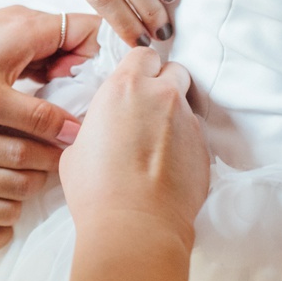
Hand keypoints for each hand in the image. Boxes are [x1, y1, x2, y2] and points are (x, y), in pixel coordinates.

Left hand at [0, 6, 101, 145]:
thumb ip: (39, 118)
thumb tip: (77, 132)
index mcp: (32, 27)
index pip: (94, 28)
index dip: (109, 56)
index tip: (111, 89)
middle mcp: (25, 21)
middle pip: (78, 40)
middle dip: (89, 74)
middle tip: (90, 109)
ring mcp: (11, 31)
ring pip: (57, 50)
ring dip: (65, 78)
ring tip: (66, 112)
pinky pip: (36, 56)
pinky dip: (45, 77)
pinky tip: (38, 105)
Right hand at [0, 101, 59, 253]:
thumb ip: (2, 117)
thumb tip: (56, 128)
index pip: (20, 151)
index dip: (49, 152)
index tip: (63, 148)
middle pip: (20, 184)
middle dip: (41, 175)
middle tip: (46, 166)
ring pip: (10, 212)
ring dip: (23, 199)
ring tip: (18, 183)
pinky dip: (2, 231)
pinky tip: (2, 212)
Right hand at [59, 48, 208, 248]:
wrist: (135, 226)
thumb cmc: (97, 190)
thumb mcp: (77, 148)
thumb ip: (95, 126)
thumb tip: (101, 131)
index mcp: (124, 87)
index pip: (143, 54)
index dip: (139, 68)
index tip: (134, 83)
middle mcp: (160, 95)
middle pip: (173, 71)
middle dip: (163, 85)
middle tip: (147, 110)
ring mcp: (186, 120)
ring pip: (186, 103)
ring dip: (174, 115)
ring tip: (157, 144)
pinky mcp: (204, 147)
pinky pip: (195, 134)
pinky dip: (184, 142)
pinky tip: (168, 165)